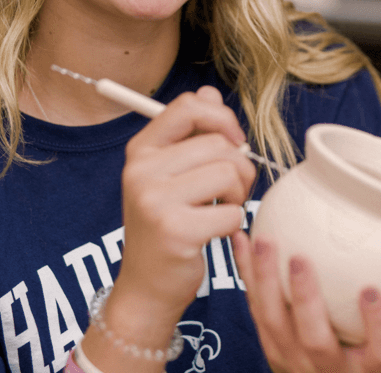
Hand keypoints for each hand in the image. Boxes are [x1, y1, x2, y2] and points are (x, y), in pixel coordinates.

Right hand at [116, 86, 255, 317]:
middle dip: (239, 166)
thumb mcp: (170, 174)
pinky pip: (231, 211)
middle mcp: (141, 170)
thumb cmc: (166, 225)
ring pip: (228, 173)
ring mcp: (155, 200)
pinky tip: (218, 232)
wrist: (146, 287)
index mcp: (140, 149)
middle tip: (233, 189)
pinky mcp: (175, 230)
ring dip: (239, 194)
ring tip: (224, 208)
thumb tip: (210, 92)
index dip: (221, 118)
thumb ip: (190, 133)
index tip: (232, 141)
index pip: (187, 106)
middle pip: (217, 143)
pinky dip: (234, 222)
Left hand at [233, 232, 380, 372]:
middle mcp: (328, 369)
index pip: (380, 354)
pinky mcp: (268, 344)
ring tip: (265, 241)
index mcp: (369, 369)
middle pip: (316, 341)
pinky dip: (246, 274)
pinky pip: (254, 308)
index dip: (377, 326)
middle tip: (301, 259)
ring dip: (266, 281)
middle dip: (305, 300)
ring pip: (275, 324)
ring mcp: (293, 359)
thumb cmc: (373, 358)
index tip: (371, 290)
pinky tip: (242, 240)